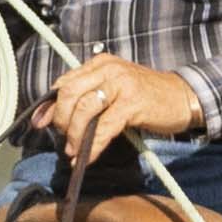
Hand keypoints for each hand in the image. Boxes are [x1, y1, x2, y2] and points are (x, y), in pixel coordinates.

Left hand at [33, 52, 202, 170]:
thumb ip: (87, 98)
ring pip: (84, 109)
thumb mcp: (114, 91)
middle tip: (66, 139)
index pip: (64, 82)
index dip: (49, 106)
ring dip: (75, 135)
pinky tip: (88, 158)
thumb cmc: (147, 97)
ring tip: (74, 151)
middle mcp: (108, 69)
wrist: (183, 97)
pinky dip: (93, 145)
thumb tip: (53, 116)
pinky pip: (104, 127)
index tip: (38, 124)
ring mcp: (121, 84)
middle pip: (69, 93)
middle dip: (61, 120)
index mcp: (99, 64)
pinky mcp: (132, 103)